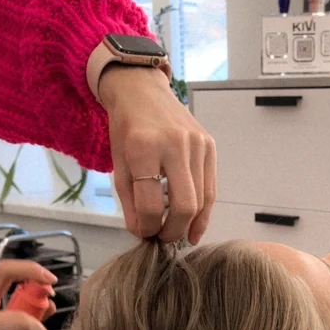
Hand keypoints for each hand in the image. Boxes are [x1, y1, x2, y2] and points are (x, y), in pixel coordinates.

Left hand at [100, 66, 216, 243]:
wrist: (141, 90)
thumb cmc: (125, 128)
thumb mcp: (118, 165)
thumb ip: (130, 202)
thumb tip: (143, 234)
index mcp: (144, 148)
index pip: (150, 204)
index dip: (147, 227)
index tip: (144, 234)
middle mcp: (175, 144)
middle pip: (183, 206)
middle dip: (172, 231)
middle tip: (162, 239)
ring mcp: (197, 144)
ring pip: (200, 201)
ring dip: (188, 225)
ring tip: (175, 233)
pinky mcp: (209, 146)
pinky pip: (210, 189)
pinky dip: (204, 213)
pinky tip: (194, 229)